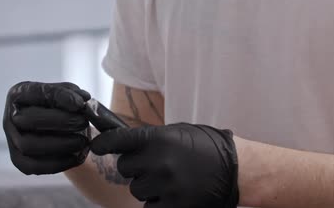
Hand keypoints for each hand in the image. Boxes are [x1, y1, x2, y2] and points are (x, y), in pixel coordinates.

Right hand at [3, 81, 90, 174]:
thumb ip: (75, 94)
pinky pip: (33, 166)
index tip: (80, 104)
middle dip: (60, 121)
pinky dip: (58, 163)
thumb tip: (83, 99)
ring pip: (28, 145)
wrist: (60, 131)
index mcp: (19, 94)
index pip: (36, 93)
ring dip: (60, 144)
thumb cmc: (63, 107)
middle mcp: (10, 116)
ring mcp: (11, 139)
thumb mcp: (68, 95)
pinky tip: (77, 156)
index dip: (59, 97)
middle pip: (29, 119)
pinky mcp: (18, 160)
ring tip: (83, 141)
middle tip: (83, 122)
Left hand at [91, 123, 238, 207]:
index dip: (104, 143)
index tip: (96, 146)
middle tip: (153, 164)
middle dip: (135, 167)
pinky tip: (172, 193)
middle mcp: (159, 162)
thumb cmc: (206, 147)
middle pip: (125, 168)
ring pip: (137, 189)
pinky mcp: (174, 207)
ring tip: (168, 179)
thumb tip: (122, 144)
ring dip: (147, 186)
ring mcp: (166, 187)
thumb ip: (150, 140)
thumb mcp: (177, 133)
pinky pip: (150, 207)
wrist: (236, 168)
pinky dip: (158, 202)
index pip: (119, 140)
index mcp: (159, 139)